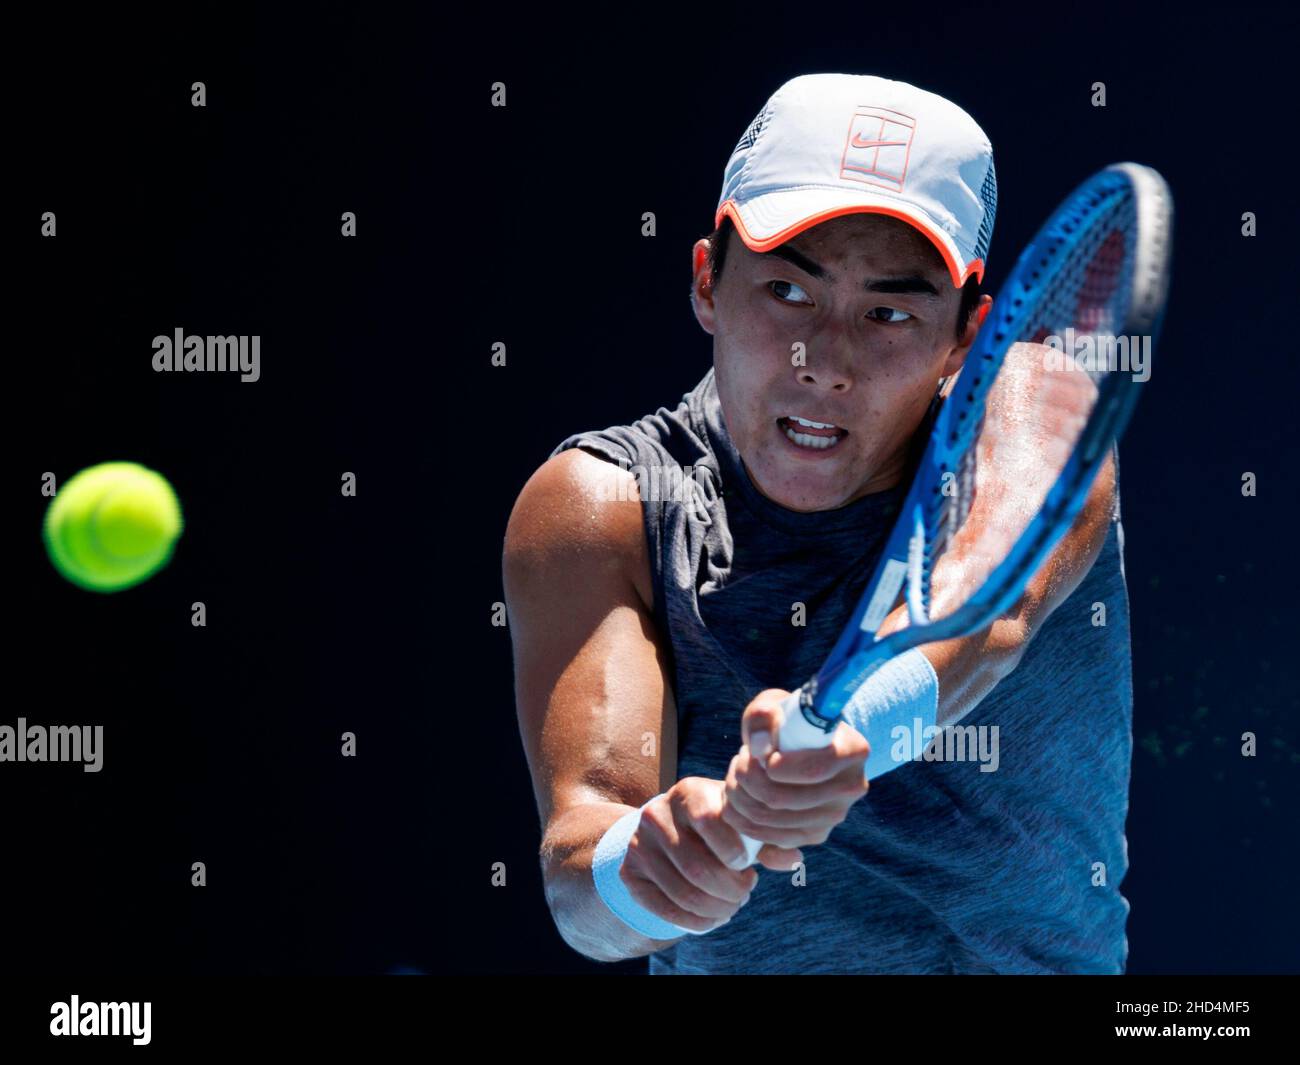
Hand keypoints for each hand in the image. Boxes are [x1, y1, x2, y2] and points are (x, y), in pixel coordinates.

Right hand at [620, 777, 803, 933]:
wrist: (667, 832)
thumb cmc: (717, 826)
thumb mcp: (740, 823)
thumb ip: (767, 838)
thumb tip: (793, 857)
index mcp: (688, 792)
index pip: (710, 822)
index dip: (734, 854)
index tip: (747, 868)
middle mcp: (656, 813)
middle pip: (697, 867)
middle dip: (730, 890)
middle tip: (745, 892)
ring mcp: (637, 843)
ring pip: (683, 891)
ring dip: (716, 909)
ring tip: (732, 905)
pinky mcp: (629, 872)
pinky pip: (663, 908)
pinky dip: (695, 922)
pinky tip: (712, 918)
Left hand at [721, 689, 870, 863]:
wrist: (806, 745)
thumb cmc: (789, 721)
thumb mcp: (775, 706)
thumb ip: (762, 716)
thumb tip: (760, 749)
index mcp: (853, 751)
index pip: (814, 769)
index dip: (776, 766)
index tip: (759, 755)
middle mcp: (850, 788)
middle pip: (783, 798)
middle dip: (746, 779)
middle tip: (739, 760)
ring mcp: (834, 816)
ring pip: (770, 819)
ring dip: (739, 796)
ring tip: (736, 773)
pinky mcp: (815, 836)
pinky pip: (769, 837)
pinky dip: (744, 818)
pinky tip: (739, 794)